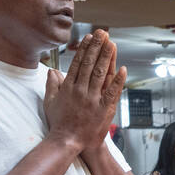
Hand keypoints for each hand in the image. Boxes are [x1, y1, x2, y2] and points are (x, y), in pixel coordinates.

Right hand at [43, 30, 127, 152]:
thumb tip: (52, 70)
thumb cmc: (59, 123)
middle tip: (103, 33)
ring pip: (101, 74)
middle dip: (97, 47)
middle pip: (90, 64)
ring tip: (112, 43)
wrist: (67, 141)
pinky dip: (118, 80)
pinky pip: (112, 92)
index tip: (89, 37)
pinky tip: (123, 68)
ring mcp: (92, 99)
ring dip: (107, 57)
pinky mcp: (103, 109)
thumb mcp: (50, 101)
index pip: (77, 63)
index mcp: (68, 87)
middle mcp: (80, 90)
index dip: (85, 49)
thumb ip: (52, 85)